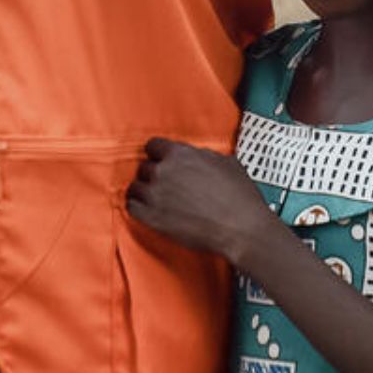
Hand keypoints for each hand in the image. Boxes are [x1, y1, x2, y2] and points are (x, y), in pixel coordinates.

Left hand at [126, 138, 274, 264]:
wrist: (241, 227)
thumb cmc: (238, 196)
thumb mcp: (225, 162)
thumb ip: (201, 155)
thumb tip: (195, 157)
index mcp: (179, 154)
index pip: (153, 145)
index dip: (159, 154)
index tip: (161, 161)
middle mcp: (162, 171)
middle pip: (144, 167)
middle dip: (154, 175)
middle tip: (165, 184)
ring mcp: (154, 195)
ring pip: (135, 187)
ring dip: (144, 192)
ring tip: (156, 199)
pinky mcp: (151, 217)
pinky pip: (131, 207)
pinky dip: (138, 208)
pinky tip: (147, 210)